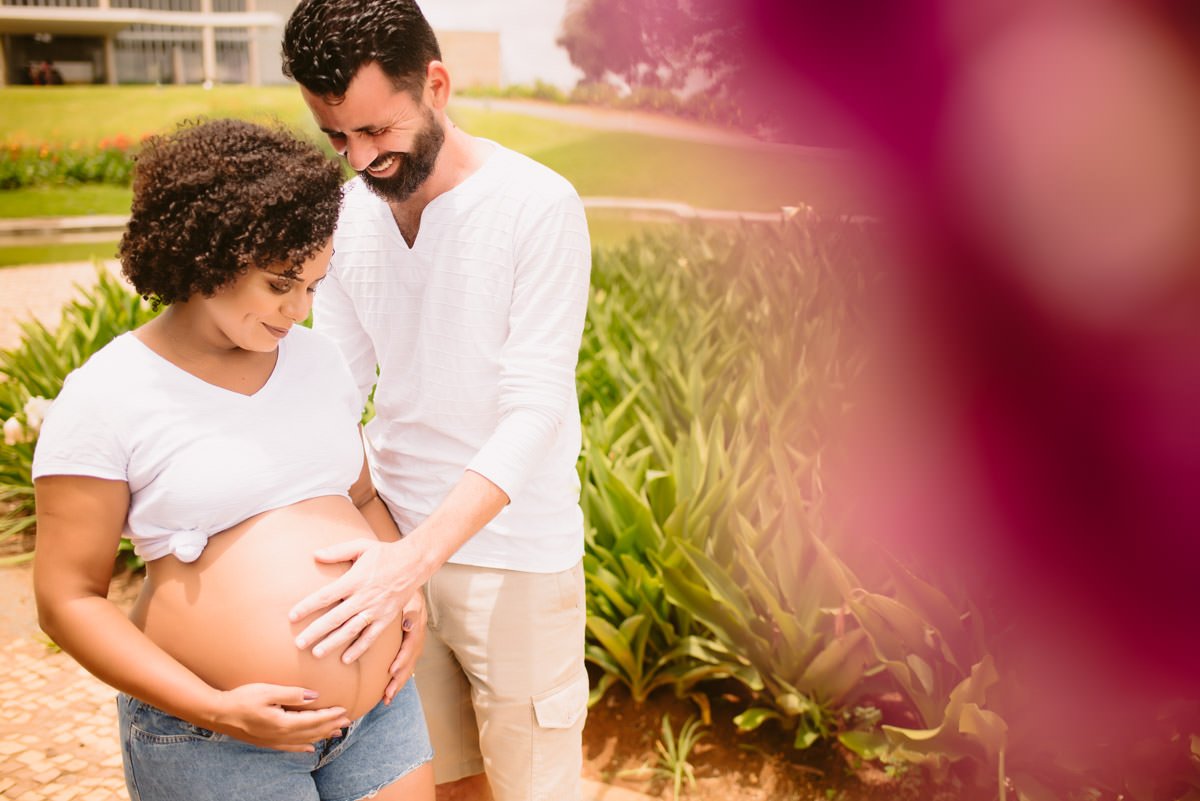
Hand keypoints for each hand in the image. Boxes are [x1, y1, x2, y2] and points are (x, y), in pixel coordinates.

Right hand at [206, 683, 350, 751]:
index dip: (330, 716)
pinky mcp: (266, 742)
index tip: (344, 710)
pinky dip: (303, 747)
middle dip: (330, 726)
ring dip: (321, 736)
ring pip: (303, 741)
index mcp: (283, 723)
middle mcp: (280, 735)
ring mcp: (273, 741)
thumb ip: (292, 694)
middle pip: (312, 732)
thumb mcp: (268, 691)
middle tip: (346, 721)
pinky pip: (290, 747)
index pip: (313, 720)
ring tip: (336, 733)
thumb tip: (314, 696)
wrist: (217, 713)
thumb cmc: (241, 699)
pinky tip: (310, 748)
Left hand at [288, 538, 424, 661]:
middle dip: (315, 631)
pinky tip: (346, 658)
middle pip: (335, 617)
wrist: (414, 562)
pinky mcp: (386, 618)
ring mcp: (376, 609)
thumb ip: (338, 551)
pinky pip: (371, 636)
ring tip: (317, 653)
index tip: (292, 616)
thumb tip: (315, 555)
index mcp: (354, 579)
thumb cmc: (385, 553)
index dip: (308, 606)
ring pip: (351, 630)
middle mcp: (363, 597)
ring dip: (333, 642)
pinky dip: (359, 648)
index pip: (326, 595)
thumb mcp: (361, 546)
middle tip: (299, 643)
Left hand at [384, 591, 427, 703]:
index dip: (403, 659)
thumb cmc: (406, 593)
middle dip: (400, 679)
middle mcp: (417, 638)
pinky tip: (388, 690)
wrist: (408, 587)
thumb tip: (407, 626)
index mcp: (417, 627)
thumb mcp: (410, 598)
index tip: (392, 671)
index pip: (411, 646)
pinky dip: (398, 678)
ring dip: (398, 682)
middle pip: (410, 662)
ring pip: (408, 666)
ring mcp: (414, 644)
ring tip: (387, 698)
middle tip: (388, 694)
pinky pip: (404, 665)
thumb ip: (410, 612)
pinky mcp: (408, 647)